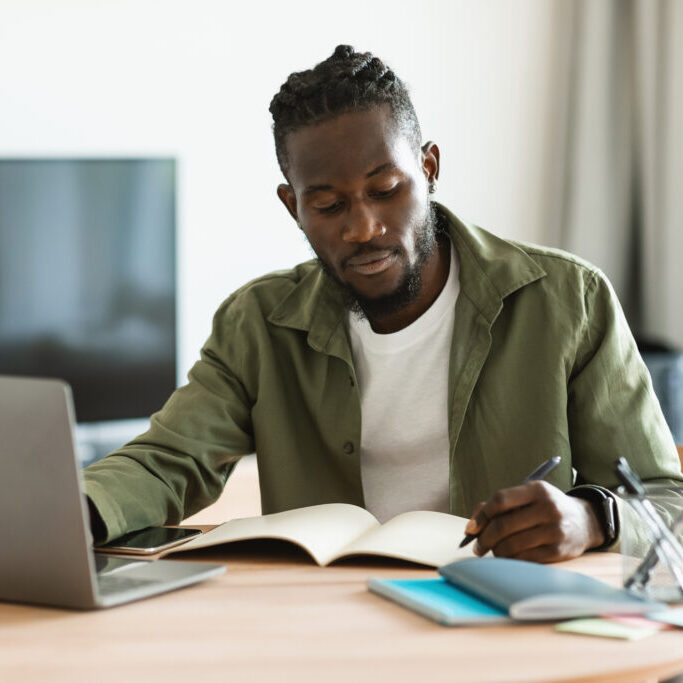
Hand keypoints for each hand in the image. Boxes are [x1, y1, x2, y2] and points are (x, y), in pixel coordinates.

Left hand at [464, 481, 604, 562]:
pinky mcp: (559, 551)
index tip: (470, 528)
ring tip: (493, 551)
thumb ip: (499, 505)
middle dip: (484, 538)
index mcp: (537, 489)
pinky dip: (511, 560)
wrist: (585, 522)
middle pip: (503, 525)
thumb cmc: (545, 508)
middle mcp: (547, 508)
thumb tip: (471, 526)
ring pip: (512, 545)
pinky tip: (508, 558)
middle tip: (477, 547)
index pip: (500, 500)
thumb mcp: (527, 497)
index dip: (481, 515)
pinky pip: (525, 559)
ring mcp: (554, 530)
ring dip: (496, 551)